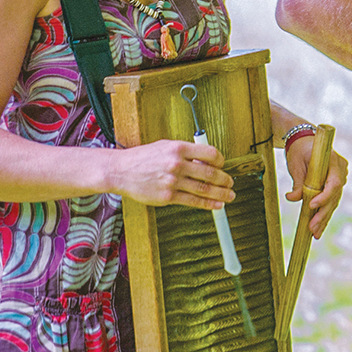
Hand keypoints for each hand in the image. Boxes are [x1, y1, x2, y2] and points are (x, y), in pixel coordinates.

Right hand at [107, 138, 233, 208]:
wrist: (120, 171)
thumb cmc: (143, 158)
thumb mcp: (166, 146)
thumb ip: (186, 152)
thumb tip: (207, 160)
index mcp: (179, 148)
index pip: (210, 153)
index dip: (221, 160)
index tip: (223, 165)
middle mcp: (177, 164)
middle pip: (210, 173)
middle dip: (225, 180)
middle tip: (231, 183)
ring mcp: (172, 181)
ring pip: (204, 189)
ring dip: (221, 194)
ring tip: (229, 196)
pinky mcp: (167, 197)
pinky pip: (192, 201)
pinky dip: (208, 204)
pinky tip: (216, 205)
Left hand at [284, 133, 349, 238]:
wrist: (304, 140)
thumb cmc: (300, 149)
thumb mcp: (296, 163)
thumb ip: (297, 181)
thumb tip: (292, 197)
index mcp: (334, 160)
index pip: (334, 182)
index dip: (325, 196)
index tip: (311, 205)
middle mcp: (340, 170)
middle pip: (335, 196)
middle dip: (323, 213)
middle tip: (313, 229)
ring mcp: (339, 177)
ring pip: (333, 201)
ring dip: (324, 217)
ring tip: (315, 233)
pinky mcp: (333, 184)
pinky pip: (330, 200)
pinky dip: (324, 213)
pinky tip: (318, 228)